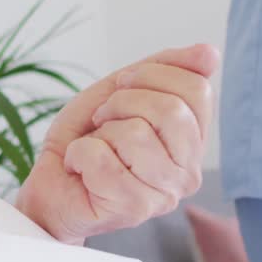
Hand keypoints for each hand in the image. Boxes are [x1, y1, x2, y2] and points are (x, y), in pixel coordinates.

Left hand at [15, 44, 219, 243]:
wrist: (51, 183)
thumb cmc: (88, 138)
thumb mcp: (121, 90)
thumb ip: (164, 69)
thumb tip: (210, 52)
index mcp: (193, 141)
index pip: (197, 89)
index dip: (151, 76)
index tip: (122, 89)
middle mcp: (189, 172)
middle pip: (172, 111)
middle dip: (123, 102)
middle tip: (103, 120)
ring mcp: (165, 195)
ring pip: (136, 134)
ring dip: (100, 133)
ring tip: (95, 148)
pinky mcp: (134, 209)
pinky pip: (101, 159)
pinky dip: (78, 154)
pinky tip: (81, 169)